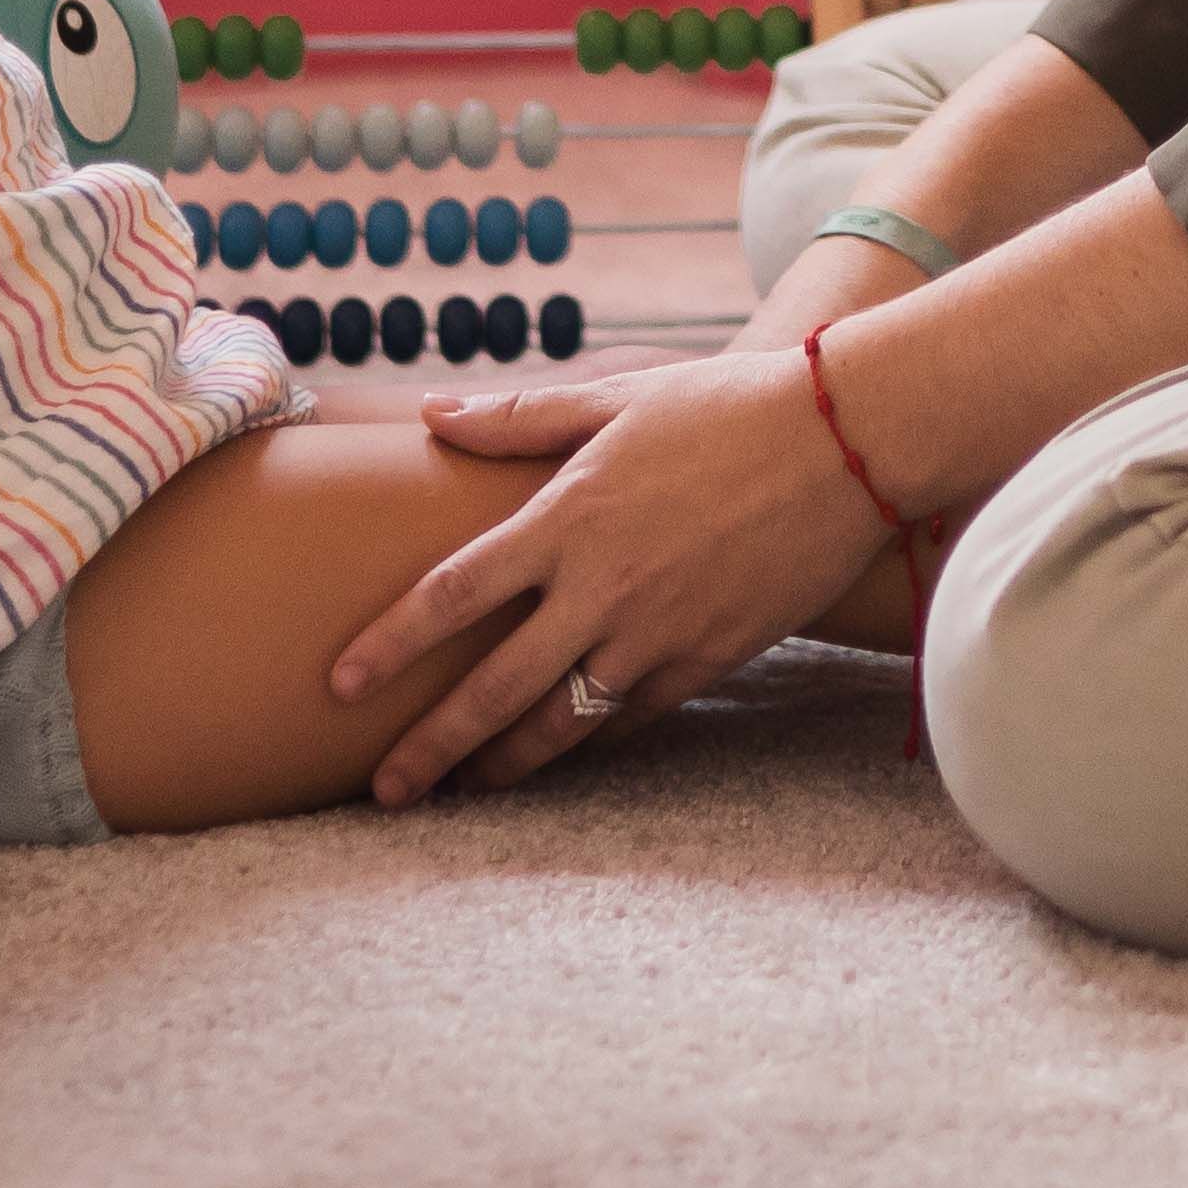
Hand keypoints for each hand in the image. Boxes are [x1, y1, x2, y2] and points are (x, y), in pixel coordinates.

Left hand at [331, 350, 889, 805]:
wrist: (847, 443)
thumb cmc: (727, 405)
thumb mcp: (618, 397)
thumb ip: (521, 418)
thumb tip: (433, 415)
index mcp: (568, 518)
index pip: (454, 594)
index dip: (391, 643)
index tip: (341, 684)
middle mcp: (603, 588)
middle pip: (494, 689)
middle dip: (432, 747)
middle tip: (385, 790)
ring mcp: (657, 633)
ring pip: (562, 722)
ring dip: (505, 764)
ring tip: (465, 790)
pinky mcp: (708, 658)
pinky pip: (632, 715)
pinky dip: (591, 738)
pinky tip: (564, 753)